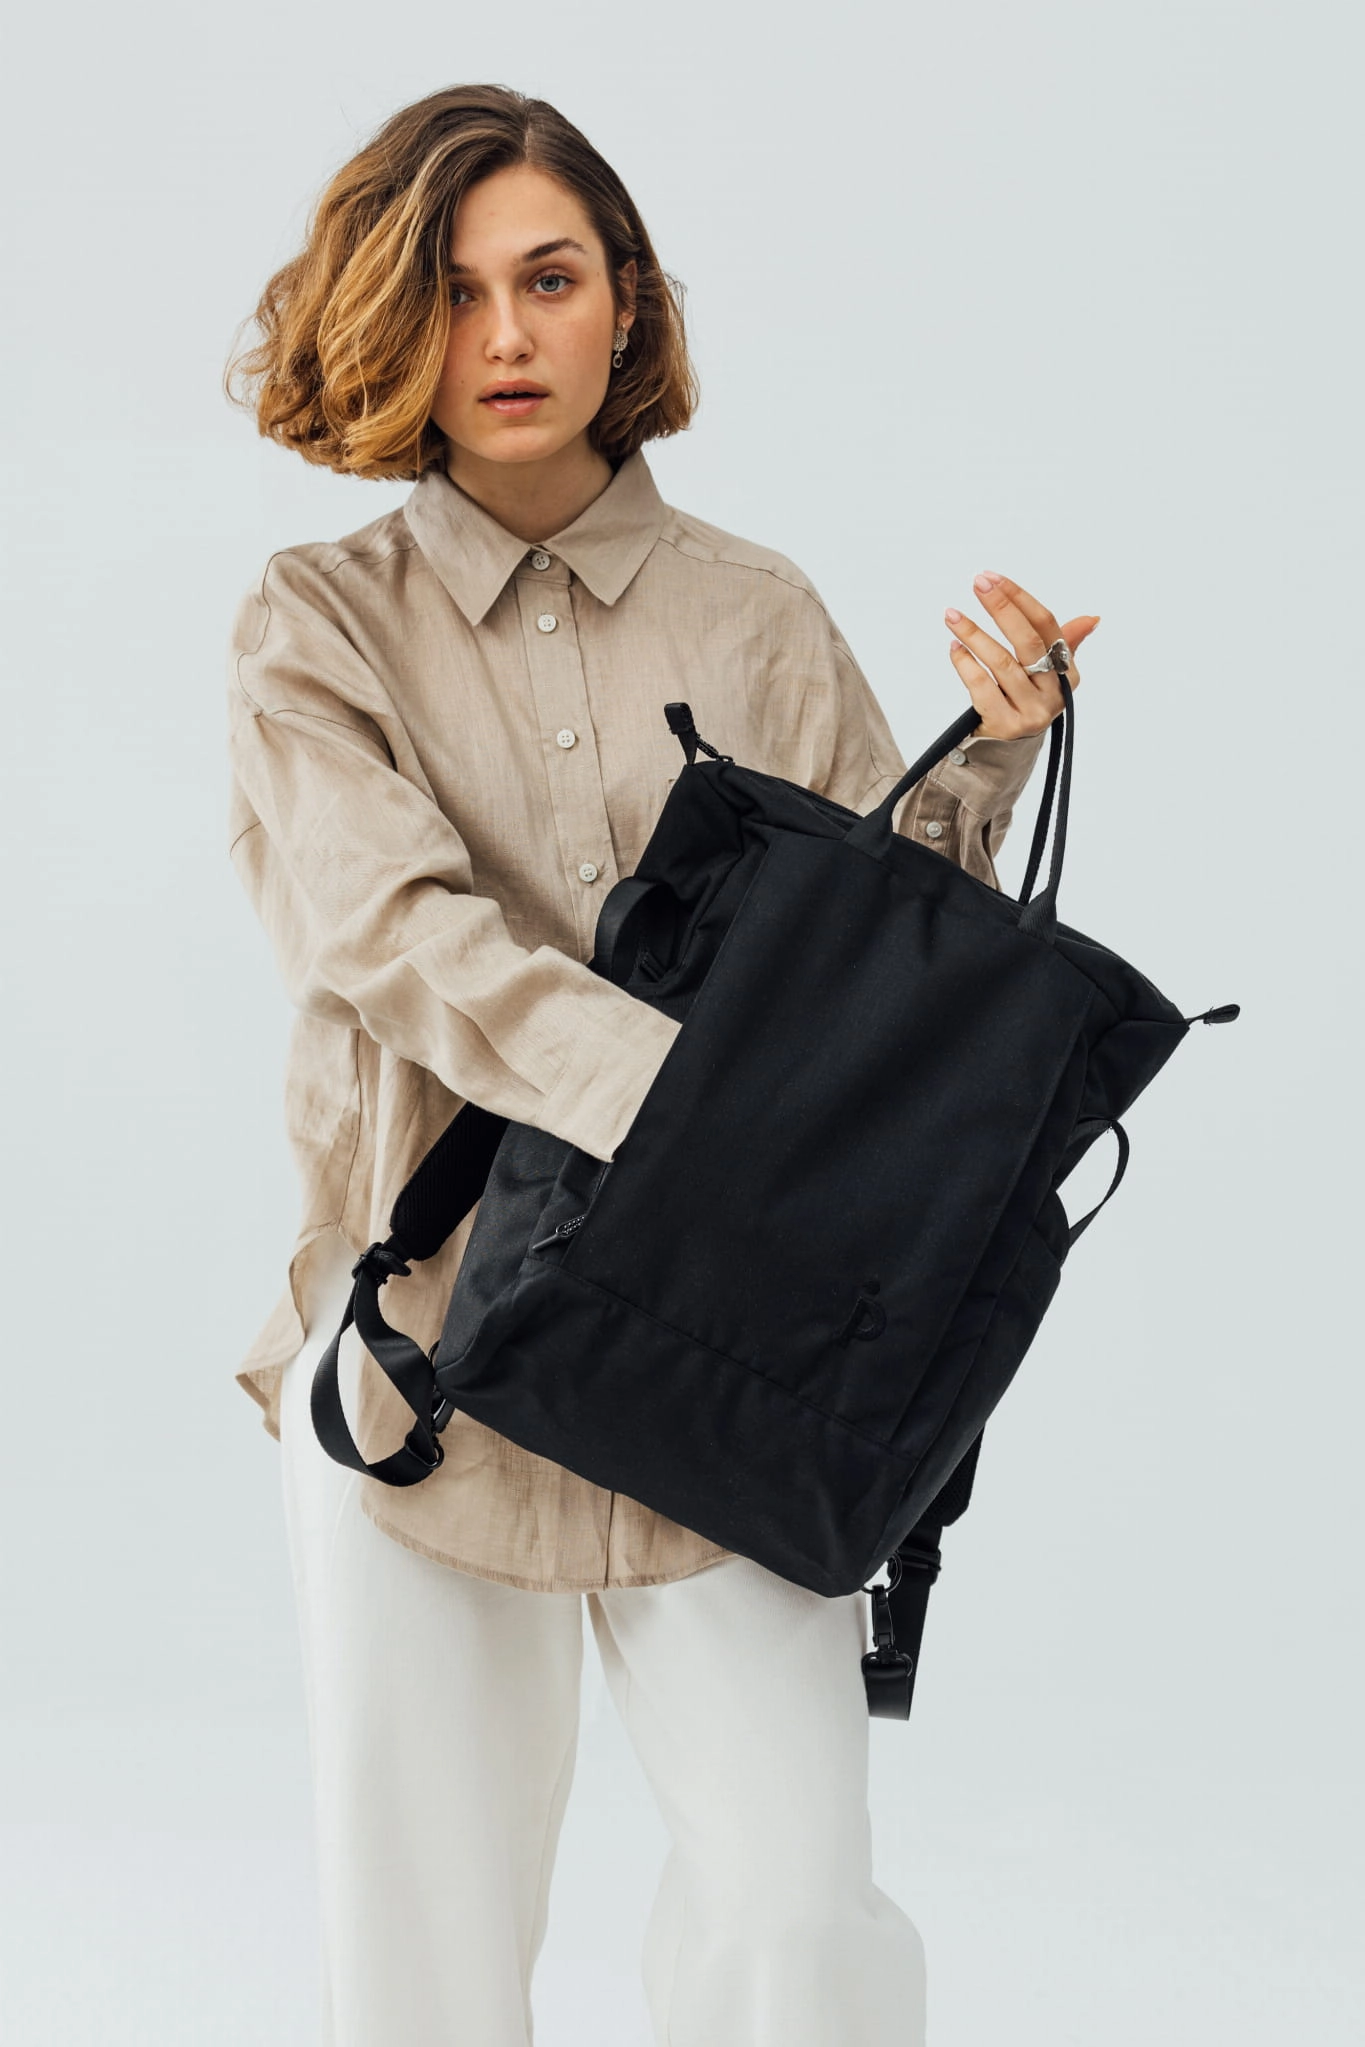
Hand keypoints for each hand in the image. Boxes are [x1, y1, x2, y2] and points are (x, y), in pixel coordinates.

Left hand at [944, 571, 1099, 739]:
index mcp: (1067, 671)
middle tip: (978, 583)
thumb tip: (1092, 619)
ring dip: (974, 634)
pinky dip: (965, 665)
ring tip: (952, 615)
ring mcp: (1031, 711)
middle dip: (1001, 608)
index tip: (993, 578)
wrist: (1009, 751)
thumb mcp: (1048, 674)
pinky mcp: (1006, 726)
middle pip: (1027, 641)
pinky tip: (954, 648)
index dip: (1020, 599)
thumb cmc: (1026, 701)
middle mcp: (1053, 692)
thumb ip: (1064, 644)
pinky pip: (982, 688)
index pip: (1047, 626)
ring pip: (1001, 663)